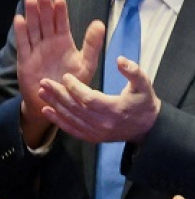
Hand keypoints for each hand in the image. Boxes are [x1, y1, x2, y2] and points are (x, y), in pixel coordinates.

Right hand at [12, 0, 104, 144]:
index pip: (61, 22)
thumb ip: (92, 44)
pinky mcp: (26, 60)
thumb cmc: (74, 82)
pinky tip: (20, 19)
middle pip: (45, 21)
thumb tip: (100, 23)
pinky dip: (21, 32)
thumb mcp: (87, 63)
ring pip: (34, 28)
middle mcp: (49, 43)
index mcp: (64, 42)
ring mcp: (37, 50)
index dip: (60, 11)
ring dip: (32, 14)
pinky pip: (23, 44)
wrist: (58, 101)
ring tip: (32, 0)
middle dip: (45, 8)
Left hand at [38, 55, 160, 143]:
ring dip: (55, 105)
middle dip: (59, 94)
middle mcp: (104, 123)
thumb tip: (120, 60)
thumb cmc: (144, 103)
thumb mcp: (144, 84)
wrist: (148, 128)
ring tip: (42, 92)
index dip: (75, 88)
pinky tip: (48, 111)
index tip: (66, 77)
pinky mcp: (94, 137)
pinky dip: (59, 121)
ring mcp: (98, 132)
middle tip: (45, 82)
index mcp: (115, 109)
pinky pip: (72, 130)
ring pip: (71, 118)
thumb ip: (133, 71)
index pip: (89, 99)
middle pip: (76, 108)